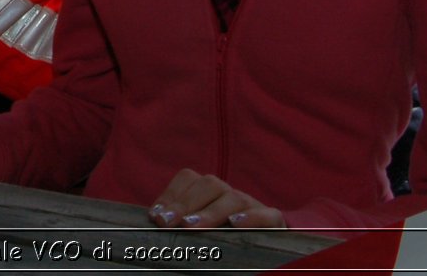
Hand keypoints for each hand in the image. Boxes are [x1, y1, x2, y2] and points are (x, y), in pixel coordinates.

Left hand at [147, 168, 284, 229]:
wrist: (271, 247)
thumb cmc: (222, 237)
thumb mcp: (199, 229)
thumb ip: (179, 222)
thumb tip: (153, 223)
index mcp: (209, 192)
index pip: (188, 179)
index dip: (170, 194)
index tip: (155, 216)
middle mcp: (229, 194)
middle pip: (209, 184)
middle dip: (184, 203)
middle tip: (166, 223)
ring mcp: (251, 205)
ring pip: (233, 197)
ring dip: (210, 211)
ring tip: (190, 226)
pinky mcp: (273, 221)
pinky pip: (266, 214)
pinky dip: (251, 217)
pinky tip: (235, 224)